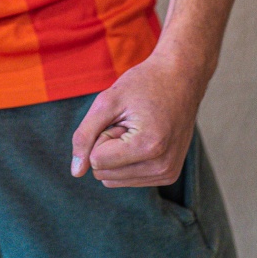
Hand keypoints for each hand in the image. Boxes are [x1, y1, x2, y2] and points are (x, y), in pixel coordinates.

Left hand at [70, 49, 201, 188]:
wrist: (181, 78)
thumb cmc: (143, 84)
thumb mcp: (106, 101)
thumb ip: (85, 136)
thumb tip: (76, 172)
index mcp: (149, 147)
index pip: (96, 161)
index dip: (102, 133)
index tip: (122, 116)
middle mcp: (161, 167)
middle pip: (104, 173)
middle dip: (108, 146)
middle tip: (129, 122)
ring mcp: (167, 174)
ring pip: (113, 179)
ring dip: (117, 153)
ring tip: (137, 128)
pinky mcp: (168, 175)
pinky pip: (128, 179)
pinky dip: (128, 159)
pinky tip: (145, 136)